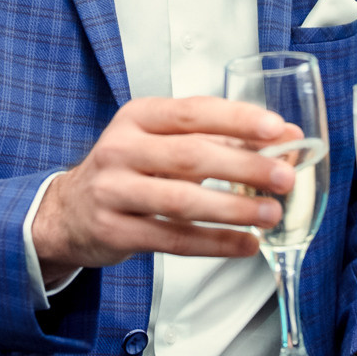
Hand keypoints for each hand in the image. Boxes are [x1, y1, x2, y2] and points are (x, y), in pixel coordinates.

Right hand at [31, 97, 296, 280]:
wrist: (68, 212)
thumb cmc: (130, 170)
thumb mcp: (164, 143)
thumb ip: (223, 139)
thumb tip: (288, 138)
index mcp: (138, 117)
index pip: (193, 111)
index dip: (237, 119)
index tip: (276, 129)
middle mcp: (121, 148)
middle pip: (191, 156)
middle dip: (244, 167)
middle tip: (284, 177)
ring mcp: (113, 191)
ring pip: (182, 200)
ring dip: (233, 208)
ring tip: (271, 214)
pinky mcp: (114, 230)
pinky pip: (172, 238)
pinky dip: (214, 243)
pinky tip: (246, 244)